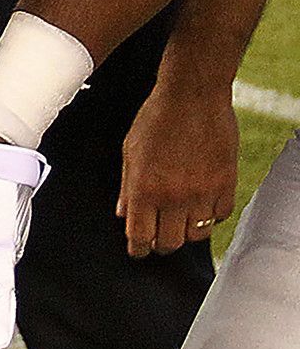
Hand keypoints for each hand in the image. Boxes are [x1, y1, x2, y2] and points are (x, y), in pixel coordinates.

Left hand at [118, 72, 237, 257]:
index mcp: (145, 187)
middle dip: (161, 243)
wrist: (192, 96)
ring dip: (186, 231)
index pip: (141, 236)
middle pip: (170, 242)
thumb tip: (123, 215)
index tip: (137, 251)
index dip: (138, 248)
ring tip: (178, 218)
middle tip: (157, 236)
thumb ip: (126, 186)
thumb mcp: (130, 150)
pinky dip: (210, 216)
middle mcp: (174, 196)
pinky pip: (220, 217)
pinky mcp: (226, 186)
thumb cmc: (156, 118)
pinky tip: (200, 204)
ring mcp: (203, 193)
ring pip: (196, 235)